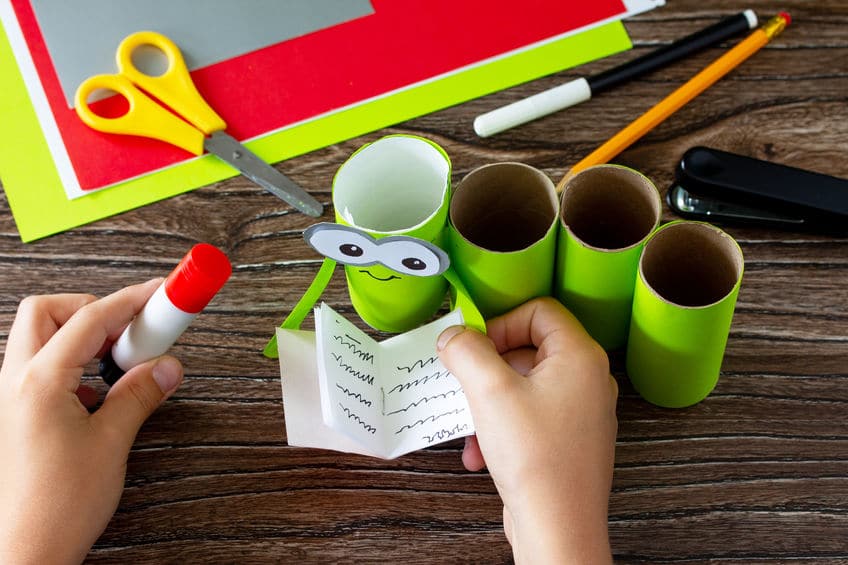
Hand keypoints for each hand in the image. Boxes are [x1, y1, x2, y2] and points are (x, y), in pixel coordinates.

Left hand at [0, 279, 183, 563]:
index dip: (133, 299)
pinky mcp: (12, 415)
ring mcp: (8, 398)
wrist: (22, 553)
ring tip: (118, 366)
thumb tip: (166, 366)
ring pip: (40, 339)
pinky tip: (97, 395)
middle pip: (48, 312)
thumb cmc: (53, 508)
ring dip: (81, 339)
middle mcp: (14, 382)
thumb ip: (139, 394)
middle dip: (93, 310)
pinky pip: (39, 369)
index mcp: (38, 382)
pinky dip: (71, 367)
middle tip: (132, 332)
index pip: (91, 316)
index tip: (164, 293)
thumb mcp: (111, 443)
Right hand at [437, 297, 617, 563]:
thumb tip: (454, 335)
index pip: (539, 310)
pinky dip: (501, 426)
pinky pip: (529, 416)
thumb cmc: (536, 460)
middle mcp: (588, 380)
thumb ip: (467, 351)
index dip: (501, 323)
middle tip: (464, 381)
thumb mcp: (489, 391)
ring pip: (525, 385)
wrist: (558, 527)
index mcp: (580, 356)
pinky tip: (479, 453)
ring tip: (469, 425)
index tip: (475, 347)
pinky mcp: (568, 440)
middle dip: (489, 367)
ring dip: (489, 401)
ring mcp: (580, 412)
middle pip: (529, 347)